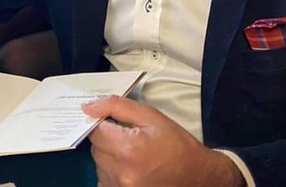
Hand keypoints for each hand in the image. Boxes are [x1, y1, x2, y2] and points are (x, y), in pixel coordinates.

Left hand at [83, 96, 244, 186]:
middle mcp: (121, 171)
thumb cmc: (176, 144)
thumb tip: (87, 106)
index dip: (103, 122)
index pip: (95, 130)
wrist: (197, 176)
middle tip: (129, 138)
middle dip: (108, 139)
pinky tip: (129, 169)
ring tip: (132, 155)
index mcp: (128, 148)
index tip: (114, 122)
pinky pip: (103, 179)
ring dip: (109, 156)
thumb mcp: (150, 116)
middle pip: (95, 147)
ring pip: (98, 164)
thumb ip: (116, 106)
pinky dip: (111, 172)